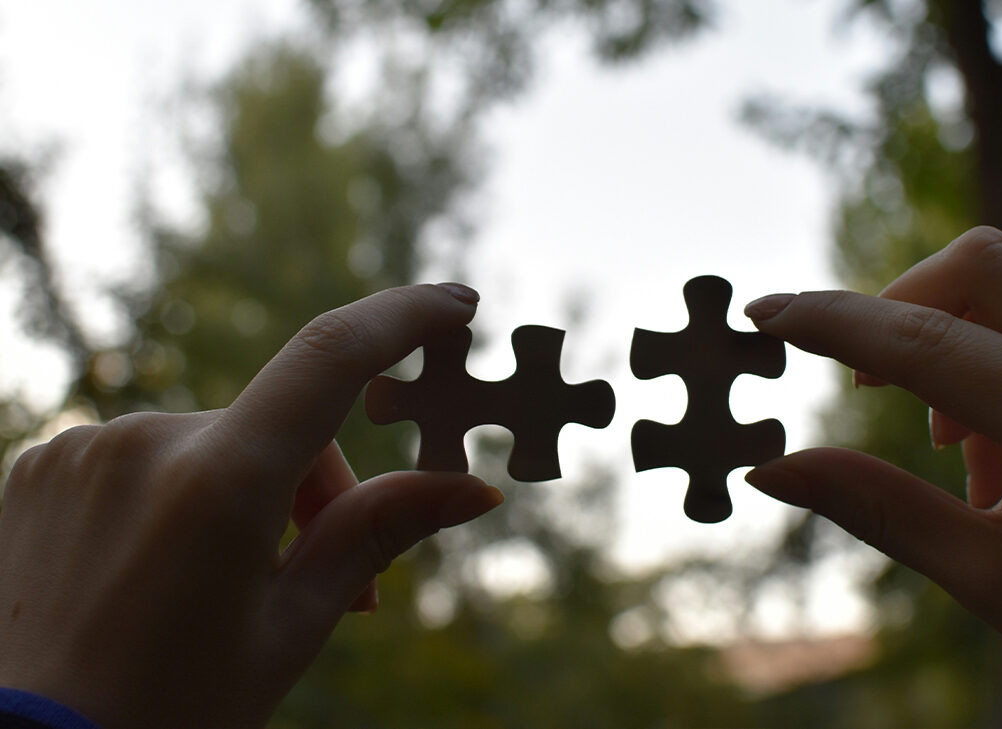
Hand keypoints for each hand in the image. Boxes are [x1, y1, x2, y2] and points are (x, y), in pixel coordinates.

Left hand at [0, 283, 503, 728]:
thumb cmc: (171, 709)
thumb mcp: (290, 628)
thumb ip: (377, 534)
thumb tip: (475, 491)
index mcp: (219, 483)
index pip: (329, 358)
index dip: (403, 317)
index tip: (456, 303)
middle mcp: (144, 441)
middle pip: (278, 431)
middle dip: (320, 495)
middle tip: (344, 590)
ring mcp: (84, 449)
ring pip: (214, 445)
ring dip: (249, 497)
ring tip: (238, 591)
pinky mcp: (44, 463)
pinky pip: (148, 456)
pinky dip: (181, 496)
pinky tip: (167, 571)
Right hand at [744, 227, 1001, 727]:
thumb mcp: (990, 579)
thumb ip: (875, 507)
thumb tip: (773, 469)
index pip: (924, 343)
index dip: (830, 323)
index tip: (764, 313)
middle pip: (979, 263)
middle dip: (897, 305)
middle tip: (862, 383)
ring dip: (950, 340)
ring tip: (948, 451)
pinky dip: (996, 358)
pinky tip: (993, 456)